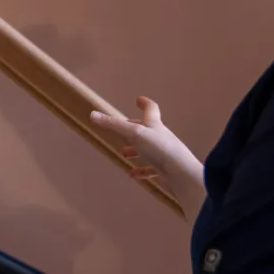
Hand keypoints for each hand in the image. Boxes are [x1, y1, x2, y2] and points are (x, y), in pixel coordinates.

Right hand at [90, 97, 205, 221]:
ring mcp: (164, 153)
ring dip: (136, 150)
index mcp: (154, 125)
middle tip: (123, 131)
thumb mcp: (133, 134)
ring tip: (124, 153)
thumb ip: (113, 125)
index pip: (151, 109)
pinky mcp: (166, 169)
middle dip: (134, 129)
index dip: (144, 103)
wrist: (181, 174)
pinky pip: (152, 168)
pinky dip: (142, 169)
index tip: (139, 99)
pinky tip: (133, 174)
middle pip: (147, 129)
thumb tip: (92, 114)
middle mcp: (160, 136)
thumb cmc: (159, 148)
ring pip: (148, 149)